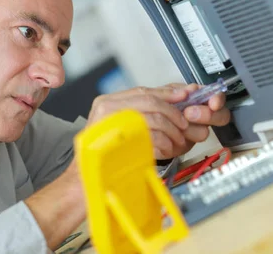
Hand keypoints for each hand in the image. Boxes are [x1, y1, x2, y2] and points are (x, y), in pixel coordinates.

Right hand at [86, 84, 230, 158]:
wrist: (87, 182)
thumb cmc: (106, 156)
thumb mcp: (125, 127)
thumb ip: (145, 112)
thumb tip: (175, 98)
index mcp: (108, 103)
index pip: (143, 91)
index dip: (167, 93)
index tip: (185, 94)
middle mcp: (106, 110)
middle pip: (149, 102)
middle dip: (172, 112)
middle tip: (184, 124)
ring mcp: (109, 124)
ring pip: (151, 118)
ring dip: (171, 130)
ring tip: (176, 141)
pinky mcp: (117, 142)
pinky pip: (148, 138)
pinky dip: (163, 144)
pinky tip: (166, 149)